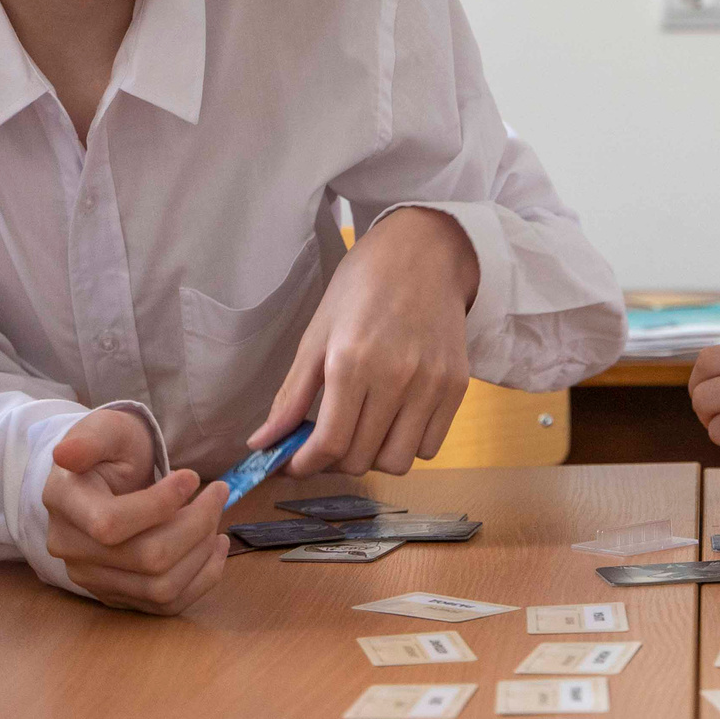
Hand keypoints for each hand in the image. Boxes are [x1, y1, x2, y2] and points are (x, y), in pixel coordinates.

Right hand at [42, 407, 227, 614]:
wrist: (106, 476)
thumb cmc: (111, 449)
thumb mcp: (105, 430)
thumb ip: (90, 439)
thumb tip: (65, 454)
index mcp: (64, 503)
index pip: (112, 525)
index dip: (162, 504)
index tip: (192, 476)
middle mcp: (72, 549)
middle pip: (147, 559)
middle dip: (196, 524)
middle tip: (218, 493)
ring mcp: (93, 578)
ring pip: (162, 587)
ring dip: (202, 553)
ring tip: (216, 519)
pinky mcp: (119, 595)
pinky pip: (167, 604)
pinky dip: (203, 577)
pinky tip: (216, 547)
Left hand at [250, 207, 476, 477]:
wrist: (423, 252)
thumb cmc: (362, 287)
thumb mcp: (317, 334)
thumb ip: (291, 396)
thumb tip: (261, 444)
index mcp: (352, 362)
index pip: (329, 444)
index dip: (304, 466)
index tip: (293, 464)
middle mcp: (396, 377)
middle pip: (361, 459)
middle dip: (333, 461)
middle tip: (324, 442)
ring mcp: (432, 384)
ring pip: (399, 462)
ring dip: (373, 457)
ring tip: (362, 431)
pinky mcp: (458, 385)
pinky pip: (432, 446)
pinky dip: (408, 444)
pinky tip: (394, 420)